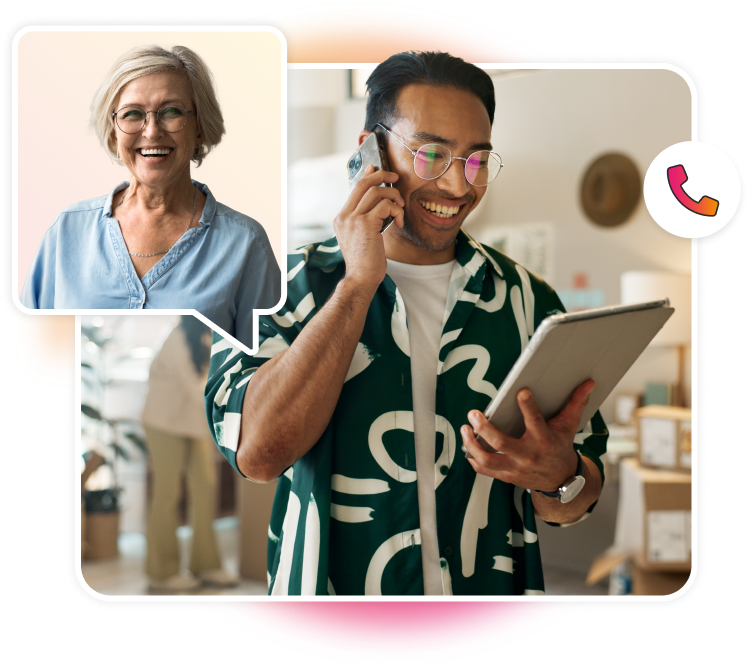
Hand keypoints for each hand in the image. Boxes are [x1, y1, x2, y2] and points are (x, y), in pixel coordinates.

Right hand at [333, 165, 404, 293]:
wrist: (361, 278)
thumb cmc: (365, 262)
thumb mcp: (362, 237)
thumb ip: (366, 220)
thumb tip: (380, 204)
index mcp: (341, 219)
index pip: (354, 189)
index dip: (367, 175)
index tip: (376, 168)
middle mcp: (344, 216)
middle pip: (363, 183)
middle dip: (381, 175)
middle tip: (395, 177)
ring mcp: (352, 219)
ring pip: (376, 192)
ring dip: (393, 196)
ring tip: (400, 208)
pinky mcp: (364, 224)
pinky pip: (385, 205)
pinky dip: (396, 209)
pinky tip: (399, 221)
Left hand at [460, 380, 594, 491]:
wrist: (561, 480)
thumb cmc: (561, 447)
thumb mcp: (569, 426)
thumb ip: (576, 403)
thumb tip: (588, 383)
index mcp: (544, 440)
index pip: (535, 422)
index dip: (528, 406)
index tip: (520, 391)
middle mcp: (528, 455)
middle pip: (501, 443)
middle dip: (484, 428)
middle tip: (473, 413)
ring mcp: (515, 468)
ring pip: (488, 459)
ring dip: (472, 444)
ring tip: (465, 428)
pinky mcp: (506, 476)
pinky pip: (485, 470)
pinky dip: (473, 459)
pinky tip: (467, 446)